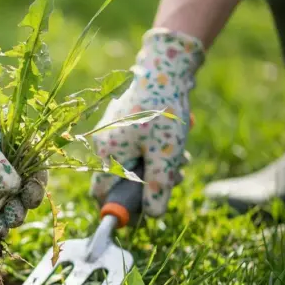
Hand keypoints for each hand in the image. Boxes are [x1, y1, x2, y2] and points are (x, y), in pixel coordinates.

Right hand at [90, 28, 204, 216]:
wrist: (165, 70)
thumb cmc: (162, 112)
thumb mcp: (165, 155)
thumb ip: (157, 188)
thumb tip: (153, 215)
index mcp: (106, 154)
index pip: (102, 193)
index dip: (120, 206)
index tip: (143, 211)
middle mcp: (104, 145)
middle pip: (122, 180)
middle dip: (149, 185)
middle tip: (175, 180)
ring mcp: (113, 133)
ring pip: (134, 164)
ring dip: (158, 168)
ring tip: (182, 160)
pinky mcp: (124, 125)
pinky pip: (137, 148)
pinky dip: (155, 152)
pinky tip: (176, 146)